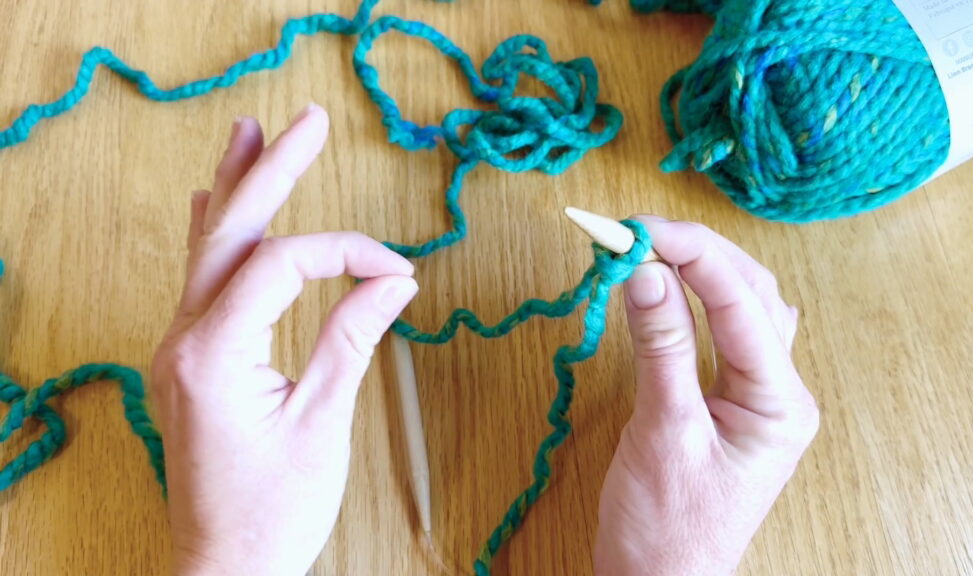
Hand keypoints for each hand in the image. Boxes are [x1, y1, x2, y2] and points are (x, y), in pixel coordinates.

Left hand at [151, 104, 418, 575]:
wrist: (224, 568)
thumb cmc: (271, 513)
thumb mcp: (323, 423)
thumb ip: (353, 339)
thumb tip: (391, 282)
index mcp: (212, 355)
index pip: (282, 265)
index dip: (344, 252)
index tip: (394, 268)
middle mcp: (181, 342)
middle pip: (228, 232)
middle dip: (269, 171)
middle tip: (303, 121)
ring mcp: (177, 350)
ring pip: (205, 249)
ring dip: (234, 190)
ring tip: (249, 135)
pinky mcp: (188, 361)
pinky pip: (199, 281)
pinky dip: (216, 236)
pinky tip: (213, 205)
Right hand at [594, 218, 818, 574]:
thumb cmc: (667, 530)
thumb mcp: (662, 432)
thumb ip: (660, 347)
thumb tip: (645, 271)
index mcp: (780, 403)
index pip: (740, 302)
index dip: (690, 254)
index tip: (637, 228)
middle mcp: (779, 392)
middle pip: (750, 293)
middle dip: (694, 252)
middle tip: (633, 231)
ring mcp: (756, 396)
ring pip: (741, 306)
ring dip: (698, 268)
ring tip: (647, 245)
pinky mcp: (726, 401)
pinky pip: (721, 332)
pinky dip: (692, 299)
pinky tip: (669, 284)